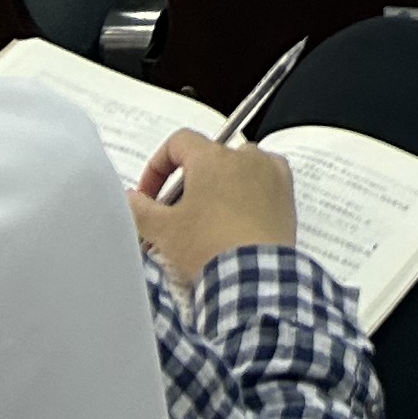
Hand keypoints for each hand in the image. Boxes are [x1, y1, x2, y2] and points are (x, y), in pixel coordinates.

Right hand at [129, 133, 296, 288]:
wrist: (254, 276)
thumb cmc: (209, 248)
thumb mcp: (162, 230)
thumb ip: (138, 208)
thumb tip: (130, 198)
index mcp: (212, 157)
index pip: (178, 142)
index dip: (157, 166)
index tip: (150, 195)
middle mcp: (245, 156)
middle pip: (207, 158)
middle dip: (186, 184)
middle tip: (173, 217)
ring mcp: (271, 172)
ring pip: (235, 170)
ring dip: (216, 189)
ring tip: (203, 223)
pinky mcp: (287, 192)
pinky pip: (261, 182)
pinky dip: (246, 195)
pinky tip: (234, 223)